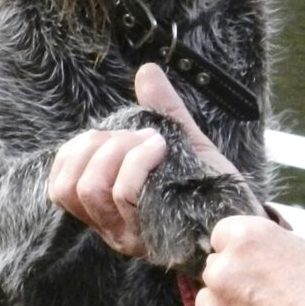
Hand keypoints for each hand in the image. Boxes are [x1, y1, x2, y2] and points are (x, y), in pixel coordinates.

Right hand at [49, 63, 259, 253]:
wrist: (243, 215)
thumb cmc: (209, 184)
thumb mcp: (184, 142)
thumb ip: (163, 110)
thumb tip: (147, 71)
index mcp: (107, 208)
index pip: (60, 186)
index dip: (75, 153)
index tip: (109, 135)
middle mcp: (112, 227)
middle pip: (73, 186)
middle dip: (102, 146)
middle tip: (140, 136)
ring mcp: (130, 234)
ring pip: (94, 189)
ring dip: (120, 151)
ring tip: (154, 142)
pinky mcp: (150, 234)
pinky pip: (125, 194)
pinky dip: (138, 161)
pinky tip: (162, 149)